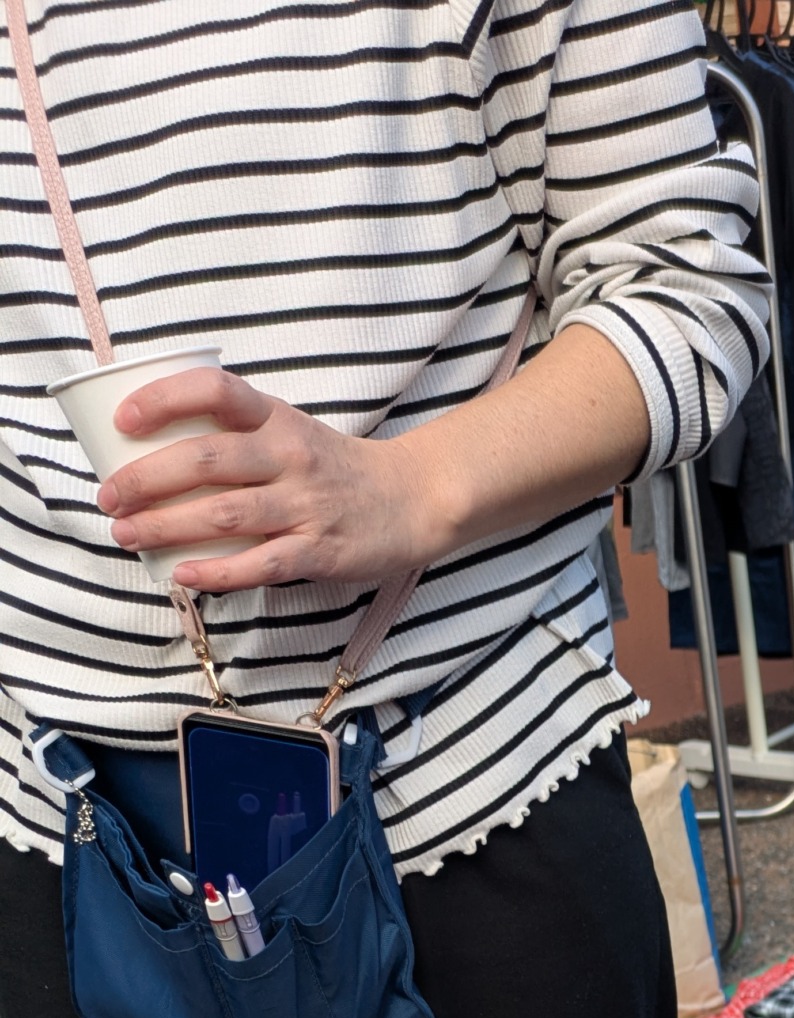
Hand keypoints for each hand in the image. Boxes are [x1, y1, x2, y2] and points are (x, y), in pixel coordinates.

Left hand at [96, 369, 451, 592]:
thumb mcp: (289, 430)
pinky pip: (259, 564)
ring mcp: (305, 505)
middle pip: (205, 459)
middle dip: (145, 479)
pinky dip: (217, 572)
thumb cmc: (335, 468)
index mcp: (276, 417)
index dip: (163, 399)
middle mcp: (289, 456)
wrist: (410, 500)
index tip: (123, 420)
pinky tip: (183, 575)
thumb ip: (236, 434)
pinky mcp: (319, 551)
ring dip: (166, 526)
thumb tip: (157, 453)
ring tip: (126, 533)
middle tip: (108, 497)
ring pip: (223, 514)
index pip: (214, 390)